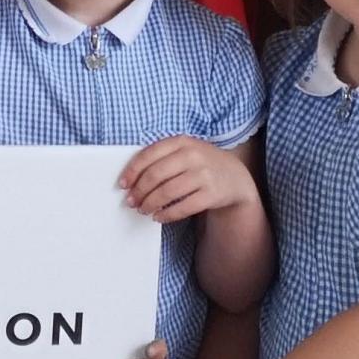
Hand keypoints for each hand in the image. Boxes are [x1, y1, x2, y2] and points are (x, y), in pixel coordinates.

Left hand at [120, 136, 255, 223]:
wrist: (235, 177)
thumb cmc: (201, 164)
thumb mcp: (185, 151)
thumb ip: (162, 157)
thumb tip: (131, 177)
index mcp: (182, 141)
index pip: (149, 154)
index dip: (132, 171)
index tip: (123, 184)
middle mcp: (193, 155)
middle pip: (156, 175)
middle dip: (139, 191)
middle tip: (131, 201)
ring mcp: (204, 175)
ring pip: (167, 192)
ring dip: (150, 204)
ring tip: (143, 210)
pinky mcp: (211, 194)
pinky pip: (183, 207)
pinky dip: (166, 214)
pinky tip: (158, 216)